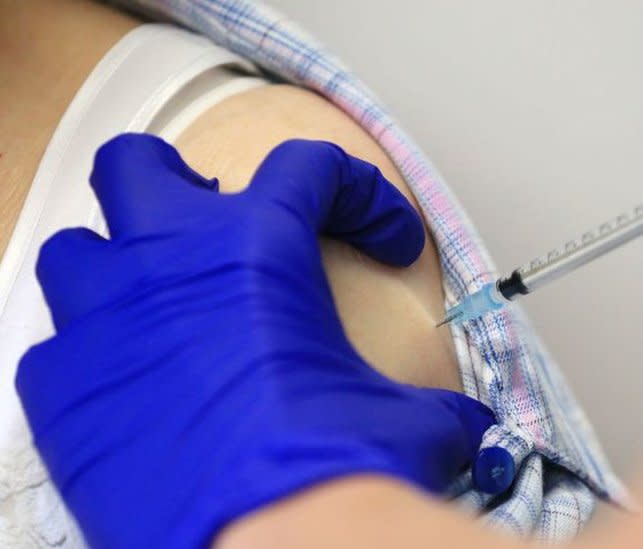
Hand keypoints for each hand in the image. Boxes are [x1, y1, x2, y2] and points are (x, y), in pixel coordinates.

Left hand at [16, 134, 494, 548]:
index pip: (310, 168)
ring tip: (160, 306)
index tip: (382, 239)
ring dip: (118, 268)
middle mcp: (168, 262)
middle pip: (139, 168)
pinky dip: (93, 359)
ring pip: (78, 249)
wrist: (261, 545)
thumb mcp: (407, 421)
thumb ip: (433, 404)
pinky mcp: (59, 388)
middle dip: (173, 186)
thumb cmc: (330, 470)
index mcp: (258, 247)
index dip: (361, 196)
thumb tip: (465, 423)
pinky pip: (59, 348)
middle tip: (210, 226)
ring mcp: (102, 320)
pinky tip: (134, 392)